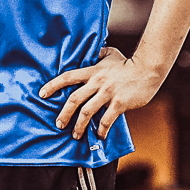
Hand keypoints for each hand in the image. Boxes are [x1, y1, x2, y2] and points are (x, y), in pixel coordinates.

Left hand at [39, 47, 164, 139]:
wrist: (148, 69)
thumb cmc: (129, 63)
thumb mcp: (110, 54)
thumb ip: (98, 55)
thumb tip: (90, 53)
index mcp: (93, 71)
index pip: (68, 77)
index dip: (53, 85)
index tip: (42, 94)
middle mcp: (98, 82)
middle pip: (74, 99)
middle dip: (64, 114)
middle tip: (58, 124)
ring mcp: (108, 93)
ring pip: (87, 112)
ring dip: (79, 126)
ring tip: (75, 135)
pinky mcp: (119, 103)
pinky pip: (106, 120)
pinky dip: (101, 130)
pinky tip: (99, 136)